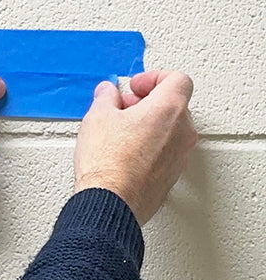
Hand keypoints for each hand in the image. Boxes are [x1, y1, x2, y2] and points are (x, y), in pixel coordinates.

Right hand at [74, 71, 197, 224]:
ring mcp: (181, 156)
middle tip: (123, 107)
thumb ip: (106, 97)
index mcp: (169, 109)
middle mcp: (183, 131)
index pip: (177, 79)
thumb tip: (108, 93)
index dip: (154, 77)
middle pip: (175, 104)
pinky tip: (124, 152)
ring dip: (149, 124)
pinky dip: (151, 145)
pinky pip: (167, 151)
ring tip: (120, 131)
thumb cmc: (107, 162)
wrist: (111, 202)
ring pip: (172, 129)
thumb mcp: (97, 116)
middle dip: (148, 101)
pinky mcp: (172, 176)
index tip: (135, 86)